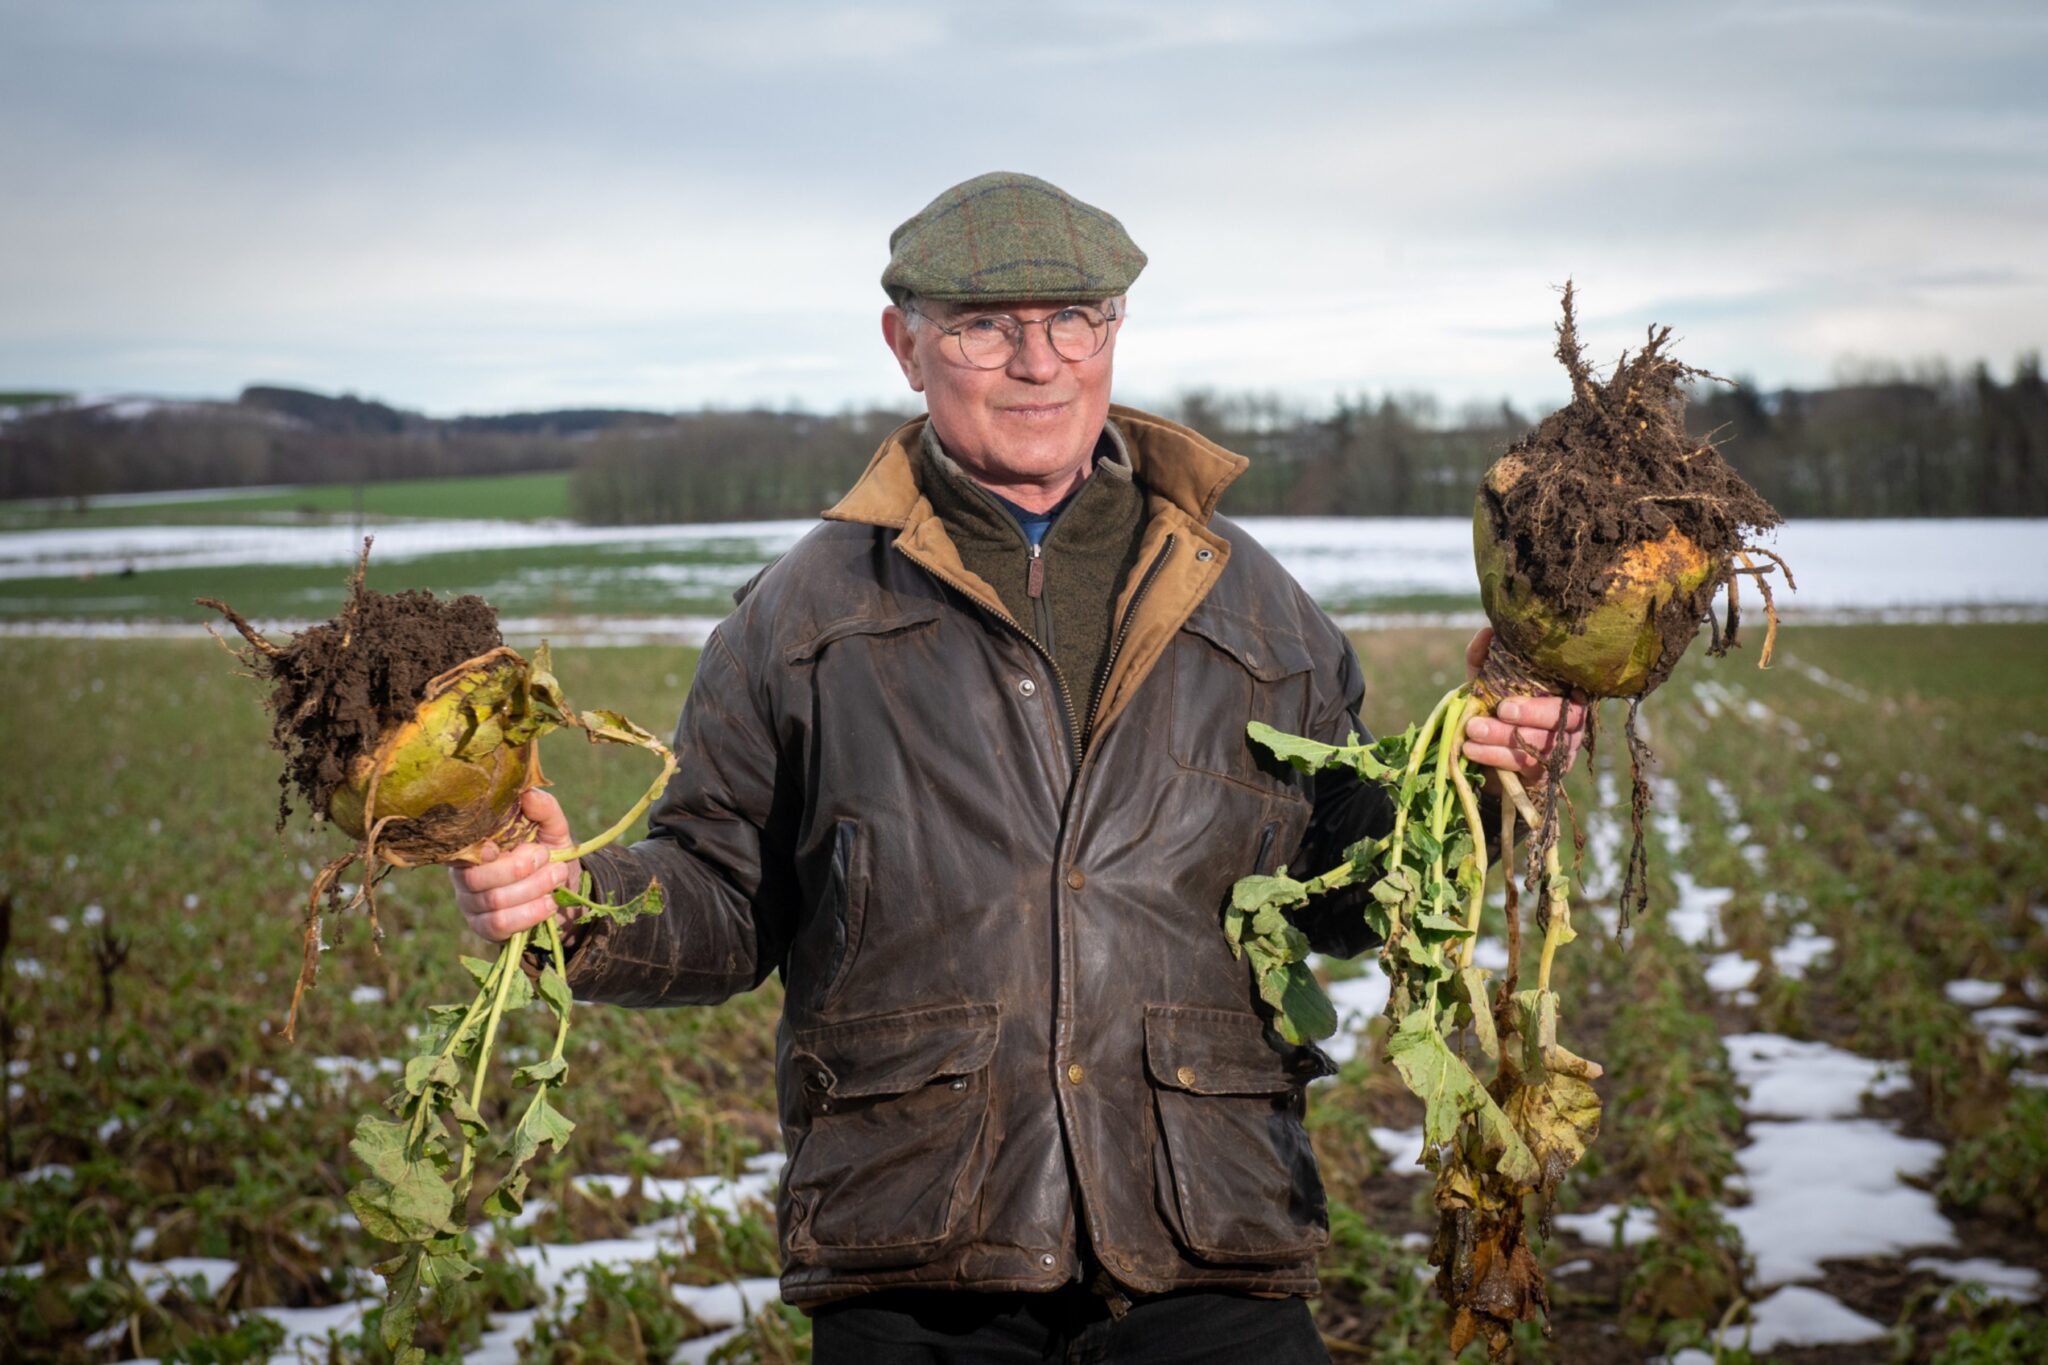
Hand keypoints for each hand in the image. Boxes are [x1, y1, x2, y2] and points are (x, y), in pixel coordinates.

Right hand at [449, 789, 582, 942]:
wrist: (563, 889)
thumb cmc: (549, 851)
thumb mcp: (552, 827)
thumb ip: (543, 809)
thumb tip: (528, 794)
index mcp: (473, 846)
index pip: (459, 849)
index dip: (478, 850)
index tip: (500, 847)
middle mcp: (464, 875)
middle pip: (477, 878)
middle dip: (519, 868)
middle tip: (547, 856)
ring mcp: (471, 904)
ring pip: (494, 901)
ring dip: (532, 888)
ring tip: (557, 875)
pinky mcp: (484, 927)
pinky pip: (499, 925)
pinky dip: (529, 914)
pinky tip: (549, 903)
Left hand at [1461, 627, 1587, 790]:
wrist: (1487, 752)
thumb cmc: (1494, 708)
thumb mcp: (1487, 682)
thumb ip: (1485, 658)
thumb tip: (1487, 632)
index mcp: (1564, 690)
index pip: (1573, 686)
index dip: (1553, 689)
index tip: (1516, 695)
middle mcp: (1572, 719)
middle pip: (1563, 717)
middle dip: (1531, 713)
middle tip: (1500, 709)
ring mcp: (1563, 748)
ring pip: (1541, 744)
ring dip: (1504, 737)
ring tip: (1472, 730)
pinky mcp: (1548, 772)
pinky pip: (1528, 767)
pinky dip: (1496, 757)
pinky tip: (1471, 749)